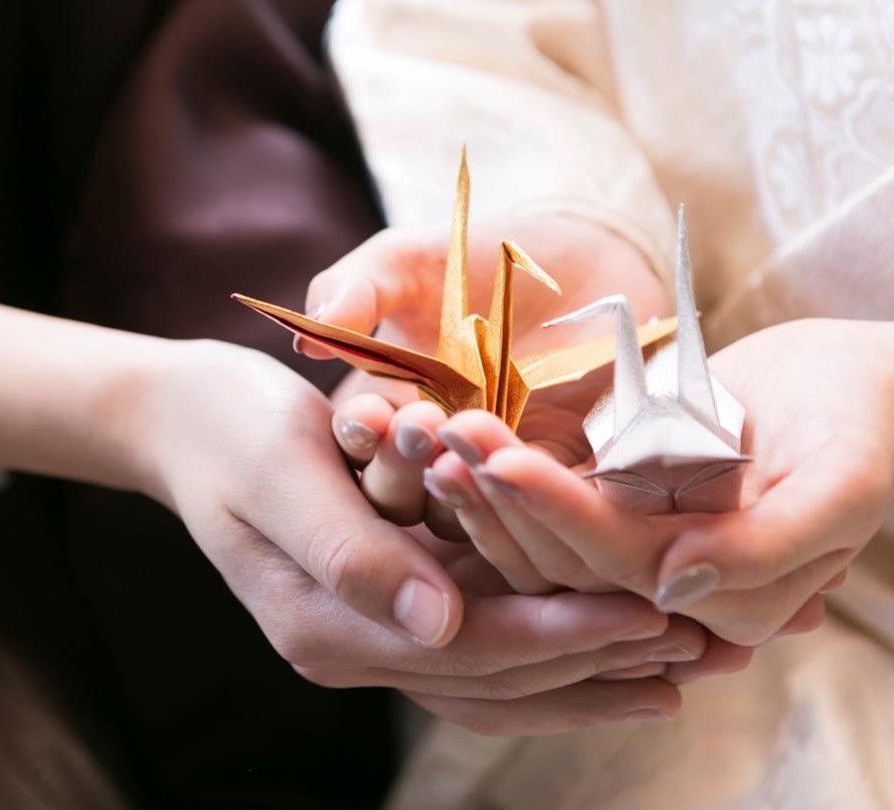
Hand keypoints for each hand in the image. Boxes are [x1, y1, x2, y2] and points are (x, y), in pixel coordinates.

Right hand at [0, 300, 709, 733]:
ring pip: (494, 676)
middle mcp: (353, 644)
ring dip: (586, 673)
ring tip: (678, 669)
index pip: (465, 650)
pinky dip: (546, 644)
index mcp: (326, 624)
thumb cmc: (227, 426)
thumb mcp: (279, 470)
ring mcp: (368, 630)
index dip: (560, 637)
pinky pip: (477, 642)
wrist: (181, 419)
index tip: (650, 618)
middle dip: (598, 666)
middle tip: (702, 656)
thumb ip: (351, 552)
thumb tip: (440, 624)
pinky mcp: (384, 600)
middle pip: (493, 678)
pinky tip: (606, 637)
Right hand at [305, 215, 667, 535]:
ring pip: (465, 515)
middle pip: (400, 495)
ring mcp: (493, 478)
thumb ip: (358, 288)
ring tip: (475, 439)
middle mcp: (431, 457)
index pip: (357, 446)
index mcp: (383, 414)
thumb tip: (308, 335)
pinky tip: (531, 458)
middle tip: (423, 423)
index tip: (366, 411)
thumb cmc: (480, 257)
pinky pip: (539, 514)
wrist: (585, 256)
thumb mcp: (407, 260)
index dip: (358, 434)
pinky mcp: (558, 486)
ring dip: (465, 486)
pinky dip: (531, 495)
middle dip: (403, 464)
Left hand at [432, 319, 893, 644]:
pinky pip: (542, 506)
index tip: (498, 458)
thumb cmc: (855, 427)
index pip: (619, 567)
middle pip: (562, 558)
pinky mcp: (609, 514)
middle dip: (499, 495)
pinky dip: (498, 476)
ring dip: (483, 487)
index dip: (556, 514)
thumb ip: (770, 546)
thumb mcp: (841, 485)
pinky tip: (452, 436)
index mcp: (724, 605)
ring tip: (434, 430)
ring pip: (539, 539)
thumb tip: (675, 587)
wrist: (838, 385)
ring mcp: (632, 552)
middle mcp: (666, 592)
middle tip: (445, 431)